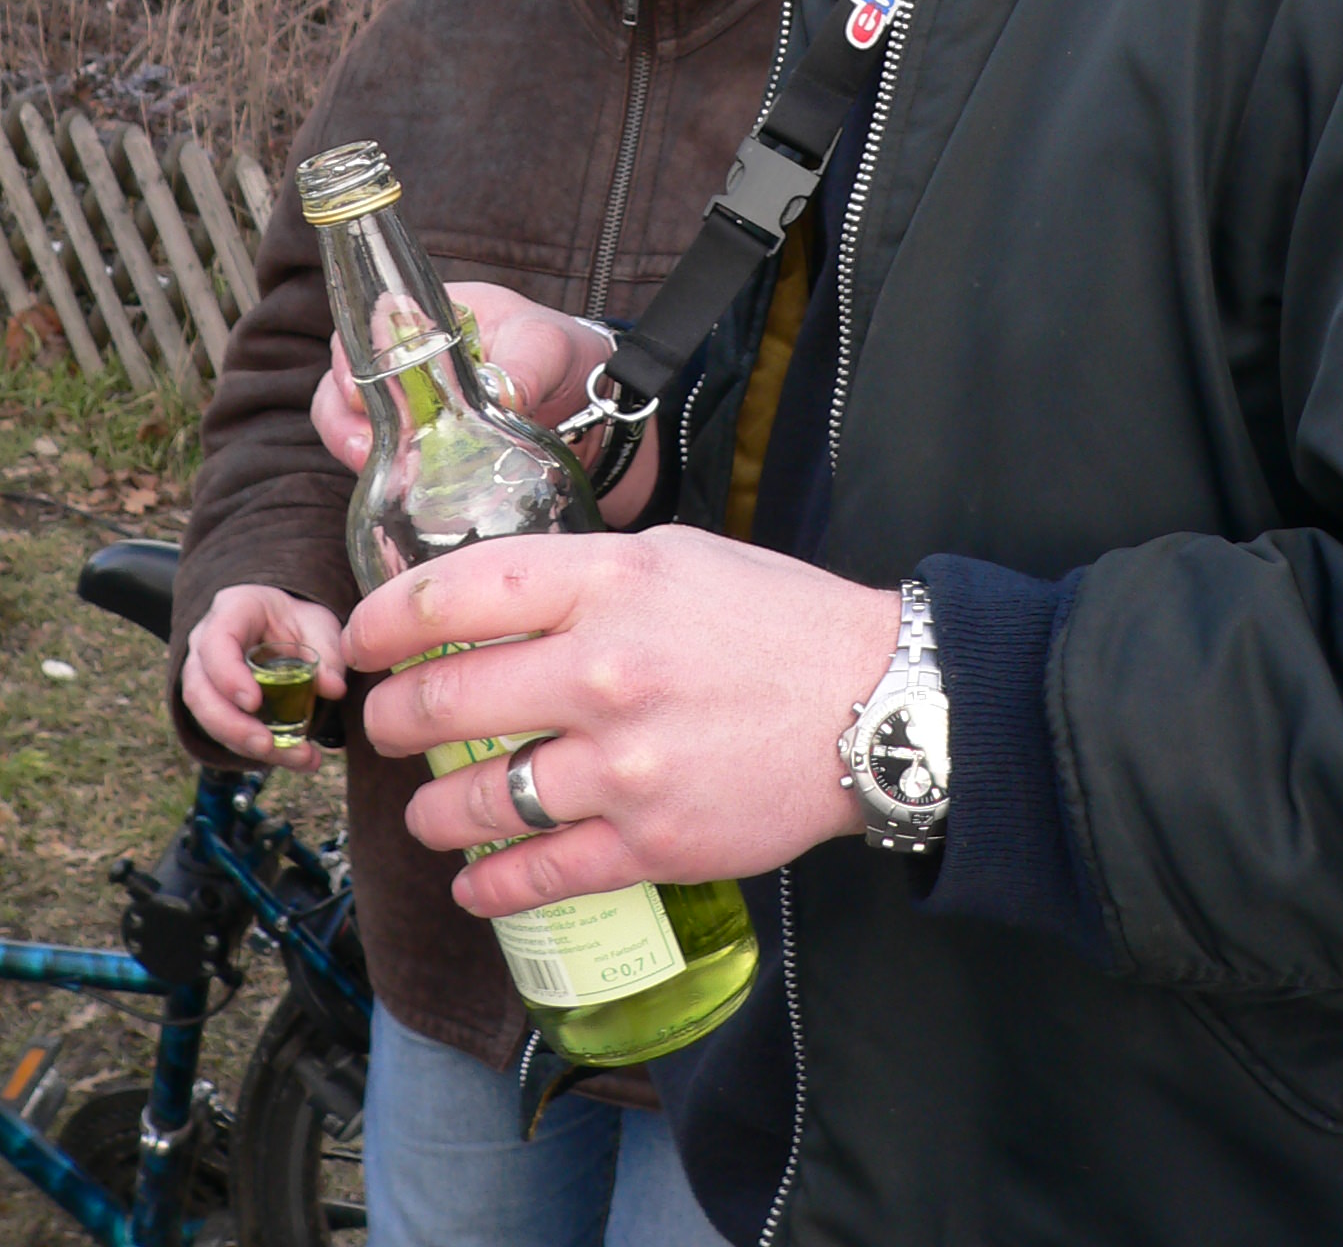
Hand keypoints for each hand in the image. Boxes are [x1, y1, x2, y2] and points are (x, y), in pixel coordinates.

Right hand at [181, 586, 347, 771]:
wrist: (284, 627)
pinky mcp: (214, 707)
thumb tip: (333, 688)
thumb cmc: (297, 620)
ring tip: (297, 757)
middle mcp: (205, 645)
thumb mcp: (318, 624)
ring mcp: (204, 677)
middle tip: (267, 745)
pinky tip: (298, 760)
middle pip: (199, 691)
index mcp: (232, 612)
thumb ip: (326, 652)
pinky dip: (260, 751)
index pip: (215, 642)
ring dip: (247, 745)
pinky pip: (225, 734)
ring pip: (207, 718)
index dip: (228, 676)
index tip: (254, 702)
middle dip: (231, 725)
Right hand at [309, 282, 610, 473]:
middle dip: (344, 413)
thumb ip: (525, 367)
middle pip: (347, 378)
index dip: (356, 356)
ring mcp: (413, 405)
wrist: (595, 409)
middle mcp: (414, 358)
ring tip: (370, 466)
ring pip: (354, 421)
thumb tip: (505, 395)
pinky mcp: (422, 447)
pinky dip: (380, 472)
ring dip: (352, 444)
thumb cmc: (568, 357)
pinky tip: (396, 488)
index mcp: (439, 316)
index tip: (365, 390)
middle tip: (362, 444)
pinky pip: (383, 457)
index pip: (373, 324)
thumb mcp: (551, 349)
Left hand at [345, 527, 899, 907]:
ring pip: (475, 801)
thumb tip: (486, 601)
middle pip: (444, 701)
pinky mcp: (649, 841)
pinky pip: (536, 876)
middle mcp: (605, 669)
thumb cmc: (776, 619)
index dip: (385, 621)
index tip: (365, 639)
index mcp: (610, 582)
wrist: (875, 703)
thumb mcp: (675, 556)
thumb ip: (580, 575)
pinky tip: (475, 882)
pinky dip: (488, 887)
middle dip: (393, 721)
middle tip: (387, 727)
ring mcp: (624, 763)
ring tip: (432, 810)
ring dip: (432, 813)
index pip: (455, 595)